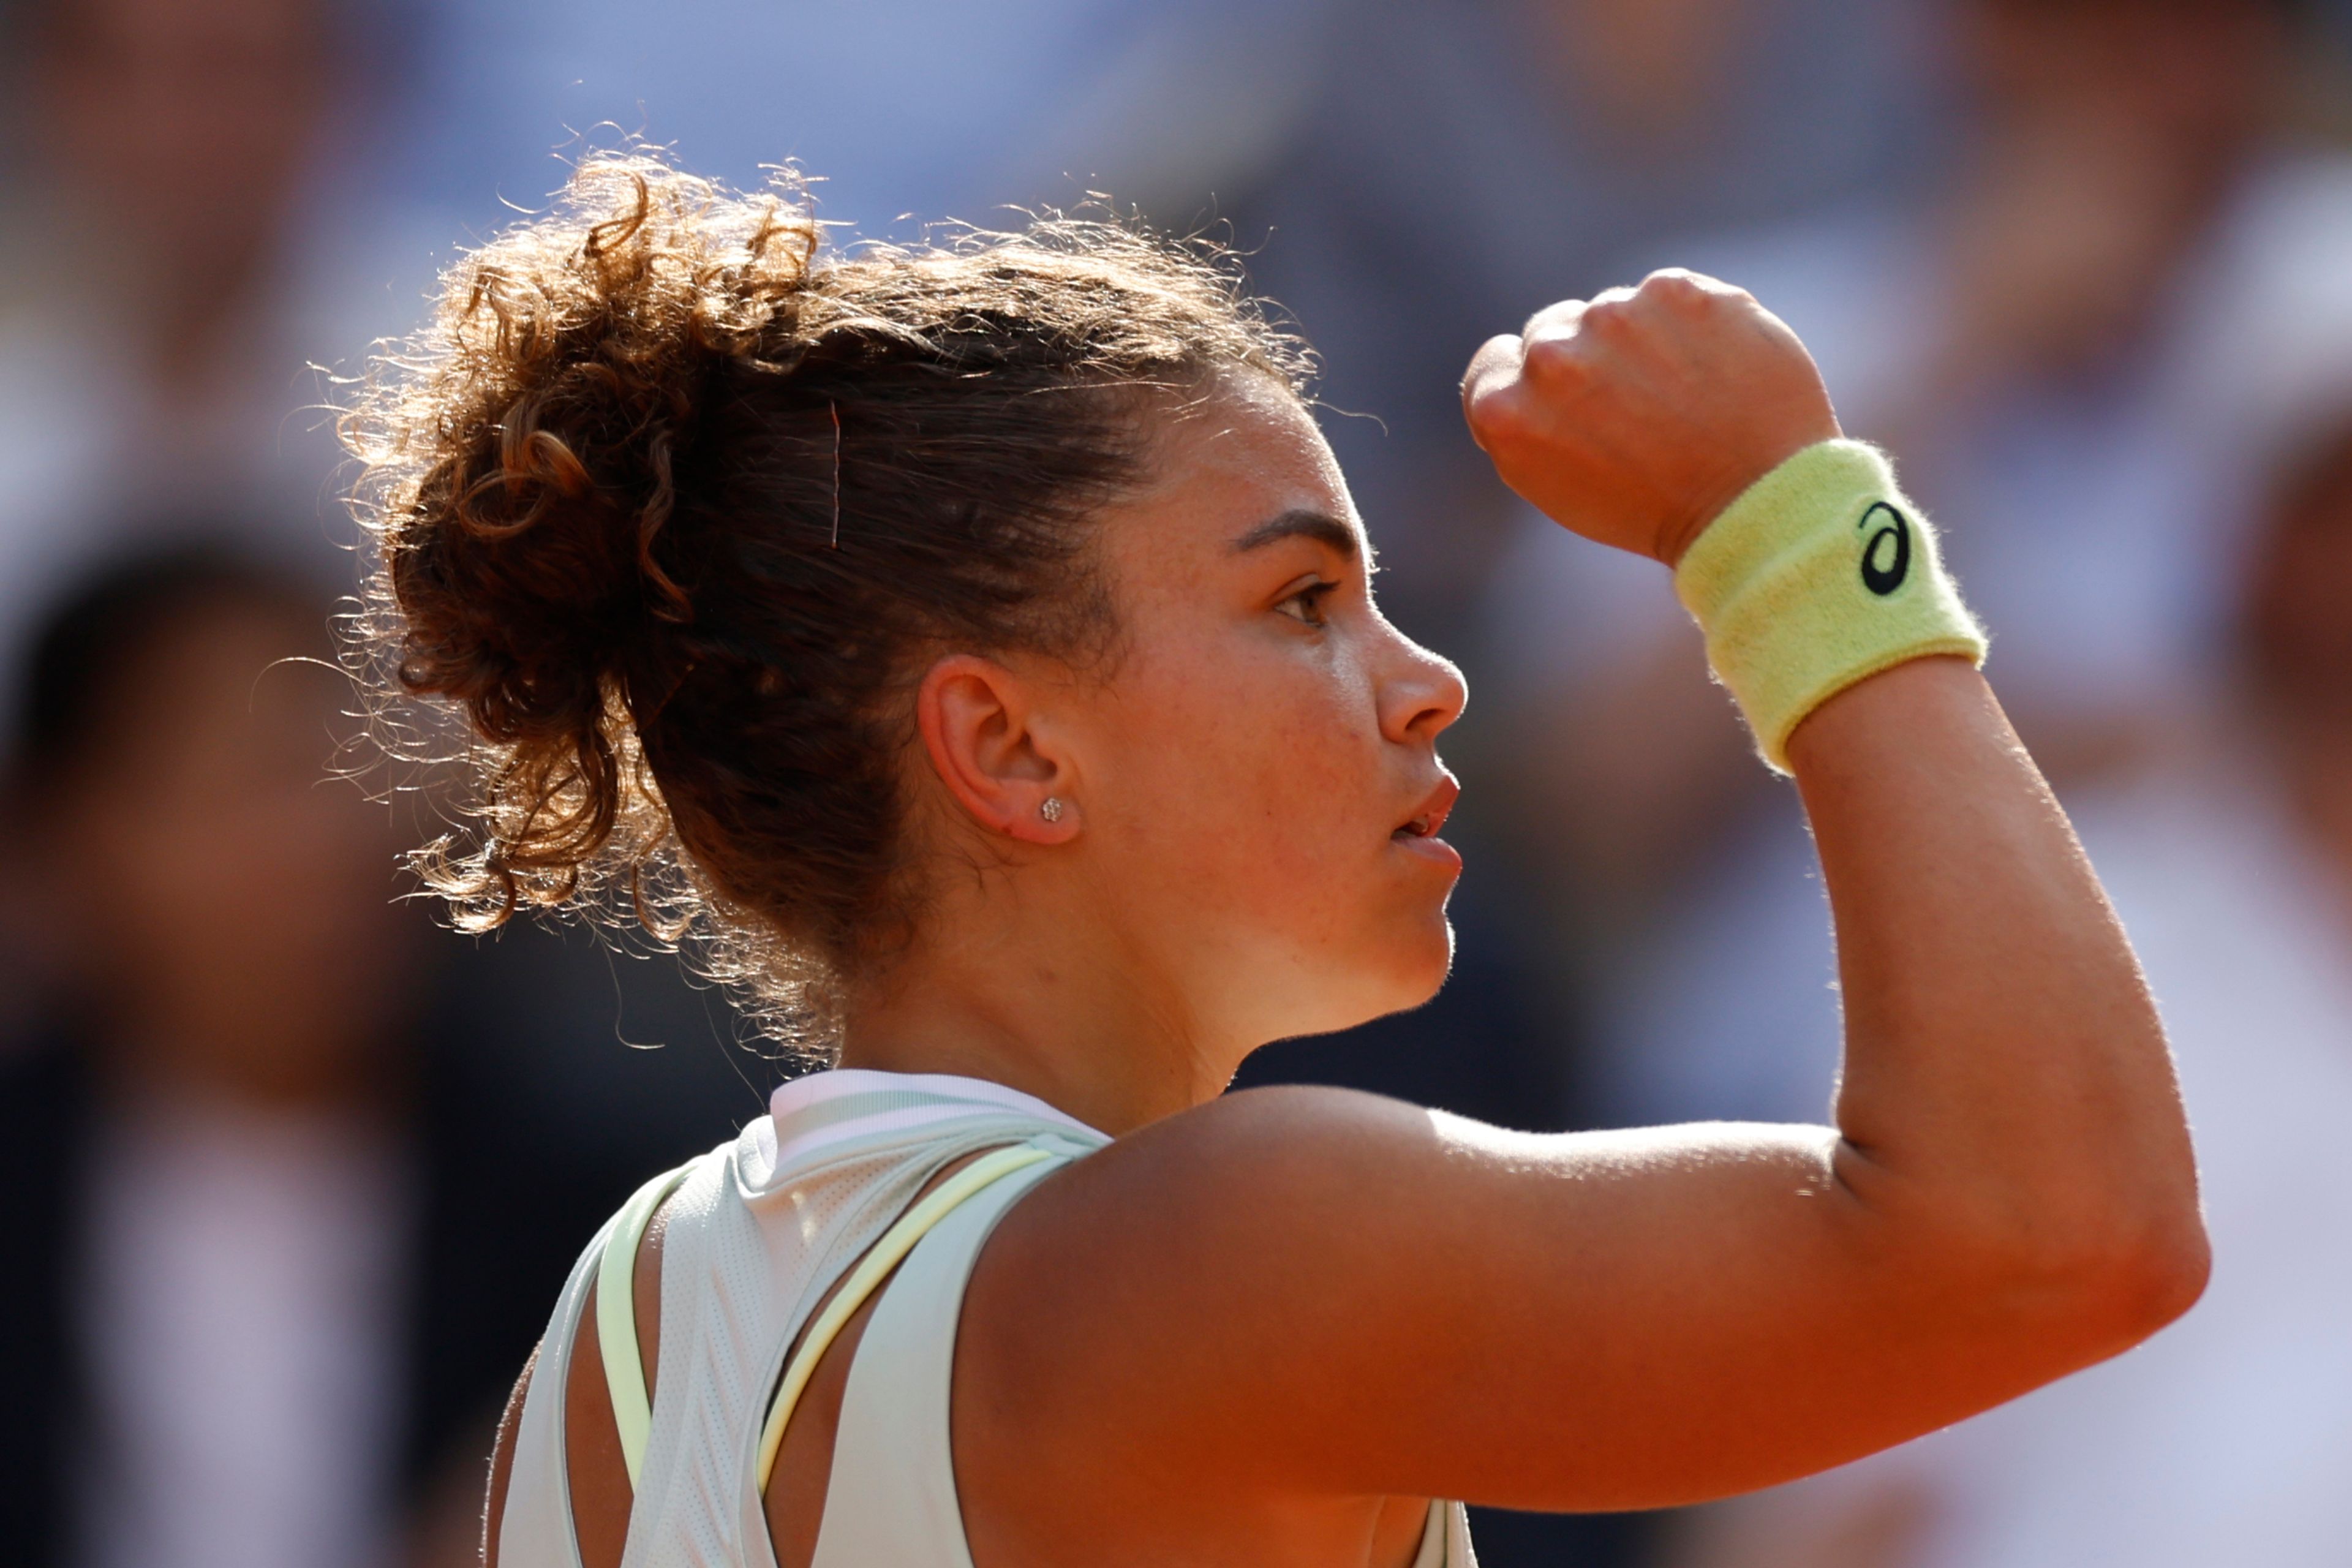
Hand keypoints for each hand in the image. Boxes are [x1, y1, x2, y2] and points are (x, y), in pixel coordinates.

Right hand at [1462, 270, 1839, 566]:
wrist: (1756, 503)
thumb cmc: (1653, 509)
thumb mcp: (1555, 483)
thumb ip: (1526, 418)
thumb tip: (1530, 367)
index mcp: (1506, 409)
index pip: (1494, 363)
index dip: (1529, 386)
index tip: (1570, 411)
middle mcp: (1551, 354)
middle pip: (1550, 330)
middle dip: (1584, 361)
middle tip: (1634, 410)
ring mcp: (1615, 315)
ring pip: (1613, 311)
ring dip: (1639, 341)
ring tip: (1681, 397)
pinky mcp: (1677, 292)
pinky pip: (1668, 297)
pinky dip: (1689, 325)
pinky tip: (1712, 371)